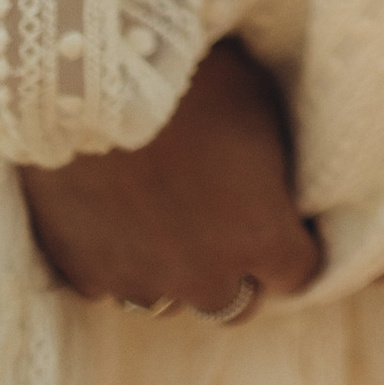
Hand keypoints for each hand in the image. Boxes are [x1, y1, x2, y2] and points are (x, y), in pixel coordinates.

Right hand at [20, 35, 322, 315]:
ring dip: (175, 272)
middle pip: (234, 304)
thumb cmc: (193, 79)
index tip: (286, 223)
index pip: (298, 271)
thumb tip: (271, 178)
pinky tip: (114, 217)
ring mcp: (141, 282)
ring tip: (164, 222)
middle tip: (224, 227)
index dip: (294, 246)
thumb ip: (271, 162)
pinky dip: (119, 260)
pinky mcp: (85, 275)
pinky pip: (112, 285)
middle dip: (235, 271)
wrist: (92, 81)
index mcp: (259, 234)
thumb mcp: (258, 104)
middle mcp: (204, 275)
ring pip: (169, 301)